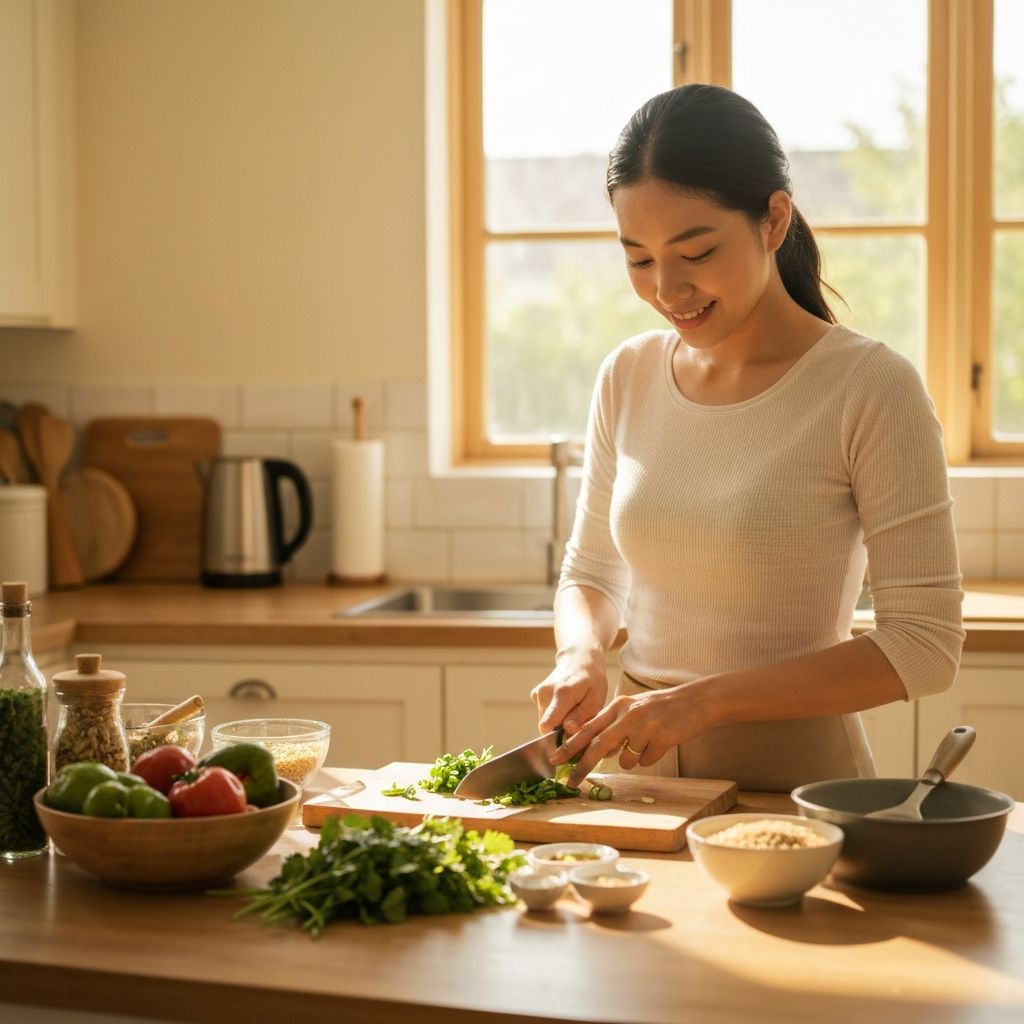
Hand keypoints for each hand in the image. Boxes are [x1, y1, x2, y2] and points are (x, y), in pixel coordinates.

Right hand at [530, 658, 607, 737]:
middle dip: (562, 732)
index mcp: (562, 694)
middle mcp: (545, 693)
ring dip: (559, 723)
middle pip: (548, 727)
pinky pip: (544, 714)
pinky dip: (554, 715)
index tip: (560, 750)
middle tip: (578, 724)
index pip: (548, 723)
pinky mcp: (535, 695)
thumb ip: (582, 716)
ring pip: (546, 721)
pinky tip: (565, 705)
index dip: (553, 740)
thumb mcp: (596, 698)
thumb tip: (568, 731)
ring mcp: (538, 693)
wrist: (579, 658)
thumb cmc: (592, 679)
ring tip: (573, 711)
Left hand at [549, 684, 709, 787]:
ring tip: (647, 743)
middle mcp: (628, 714)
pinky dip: (651, 757)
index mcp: (617, 706)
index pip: (587, 728)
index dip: (569, 745)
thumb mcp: (633, 710)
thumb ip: (613, 726)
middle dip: (581, 767)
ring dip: (632, 759)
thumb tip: (596, 751)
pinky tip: (661, 743)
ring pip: (625, 759)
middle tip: (569, 783)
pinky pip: (646, 761)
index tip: (554, 759)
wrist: (696, 701)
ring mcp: (645, 725)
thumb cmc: (662, 707)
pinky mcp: (662, 737)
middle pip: (597, 746)